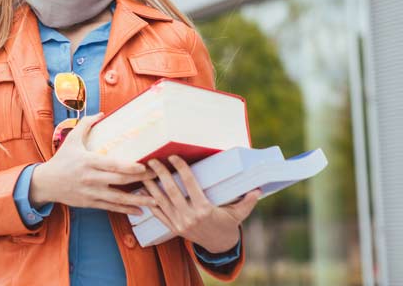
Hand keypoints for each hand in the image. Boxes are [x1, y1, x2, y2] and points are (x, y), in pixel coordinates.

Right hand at [30, 112, 160, 214]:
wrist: (46, 183)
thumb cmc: (61, 159)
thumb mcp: (72, 140)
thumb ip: (86, 124)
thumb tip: (102, 113)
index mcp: (89, 161)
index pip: (113, 165)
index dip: (130, 167)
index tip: (145, 166)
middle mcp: (91, 178)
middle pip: (120, 180)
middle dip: (140, 179)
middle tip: (157, 176)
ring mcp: (92, 192)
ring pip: (118, 198)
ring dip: (138, 199)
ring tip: (155, 200)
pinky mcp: (91, 203)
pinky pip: (111, 207)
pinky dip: (126, 210)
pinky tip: (140, 211)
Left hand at [142, 155, 259, 252]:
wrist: (219, 247)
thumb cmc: (228, 225)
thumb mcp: (238, 214)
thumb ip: (247, 202)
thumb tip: (258, 189)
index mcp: (205, 210)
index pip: (190, 184)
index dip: (181, 168)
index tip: (173, 156)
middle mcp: (190, 217)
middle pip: (172, 191)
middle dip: (161, 174)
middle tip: (152, 160)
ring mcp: (179, 224)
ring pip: (161, 202)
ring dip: (151, 187)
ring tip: (143, 172)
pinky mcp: (173, 228)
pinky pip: (159, 214)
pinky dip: (150, 202)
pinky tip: (143, 191)